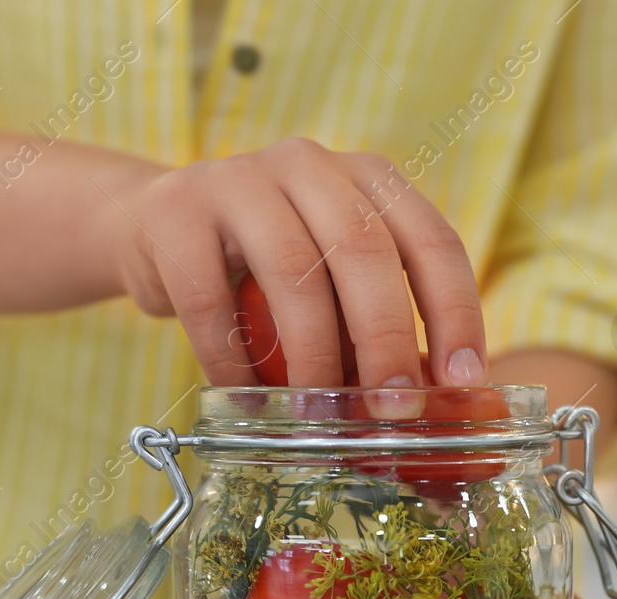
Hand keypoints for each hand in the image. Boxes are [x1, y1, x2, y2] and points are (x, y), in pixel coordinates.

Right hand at [111, 138, 486, 388]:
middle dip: (387, 339)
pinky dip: (233, 362)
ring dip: (313, 357)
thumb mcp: (330, 283)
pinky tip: (248, 401)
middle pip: (365, 250)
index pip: (432, 240)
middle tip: (394, 409)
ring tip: (318, 416)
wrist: (152, 229)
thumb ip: (375, 324)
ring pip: (293, 272)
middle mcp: (310, 165)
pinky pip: (211, 299)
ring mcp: (239, 179)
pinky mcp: (175, 211)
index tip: (463, 379)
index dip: (455, 311)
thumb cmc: (262, 271)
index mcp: (368, 178)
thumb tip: (430, 405)